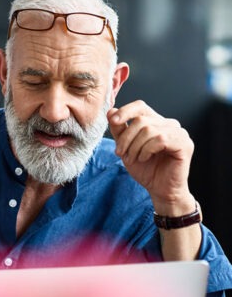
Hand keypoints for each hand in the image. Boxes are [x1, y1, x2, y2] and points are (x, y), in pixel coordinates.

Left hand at [107, 100, 194, 214]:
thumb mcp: (126, 147)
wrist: (159, 190)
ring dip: (135, 147)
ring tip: (134, 158)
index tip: (113, 121)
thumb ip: (119, 129)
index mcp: (156, 121)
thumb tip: (110, 111)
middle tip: (121, 153)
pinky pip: (160, 139)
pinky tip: (145, 158)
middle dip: (126, 138)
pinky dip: (147, 150)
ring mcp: (179, 132)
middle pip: (140, 120)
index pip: (140, 106)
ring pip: (149, 130)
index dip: (125, 111)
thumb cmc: (145, 169)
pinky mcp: (185, 144)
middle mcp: (169, 124)